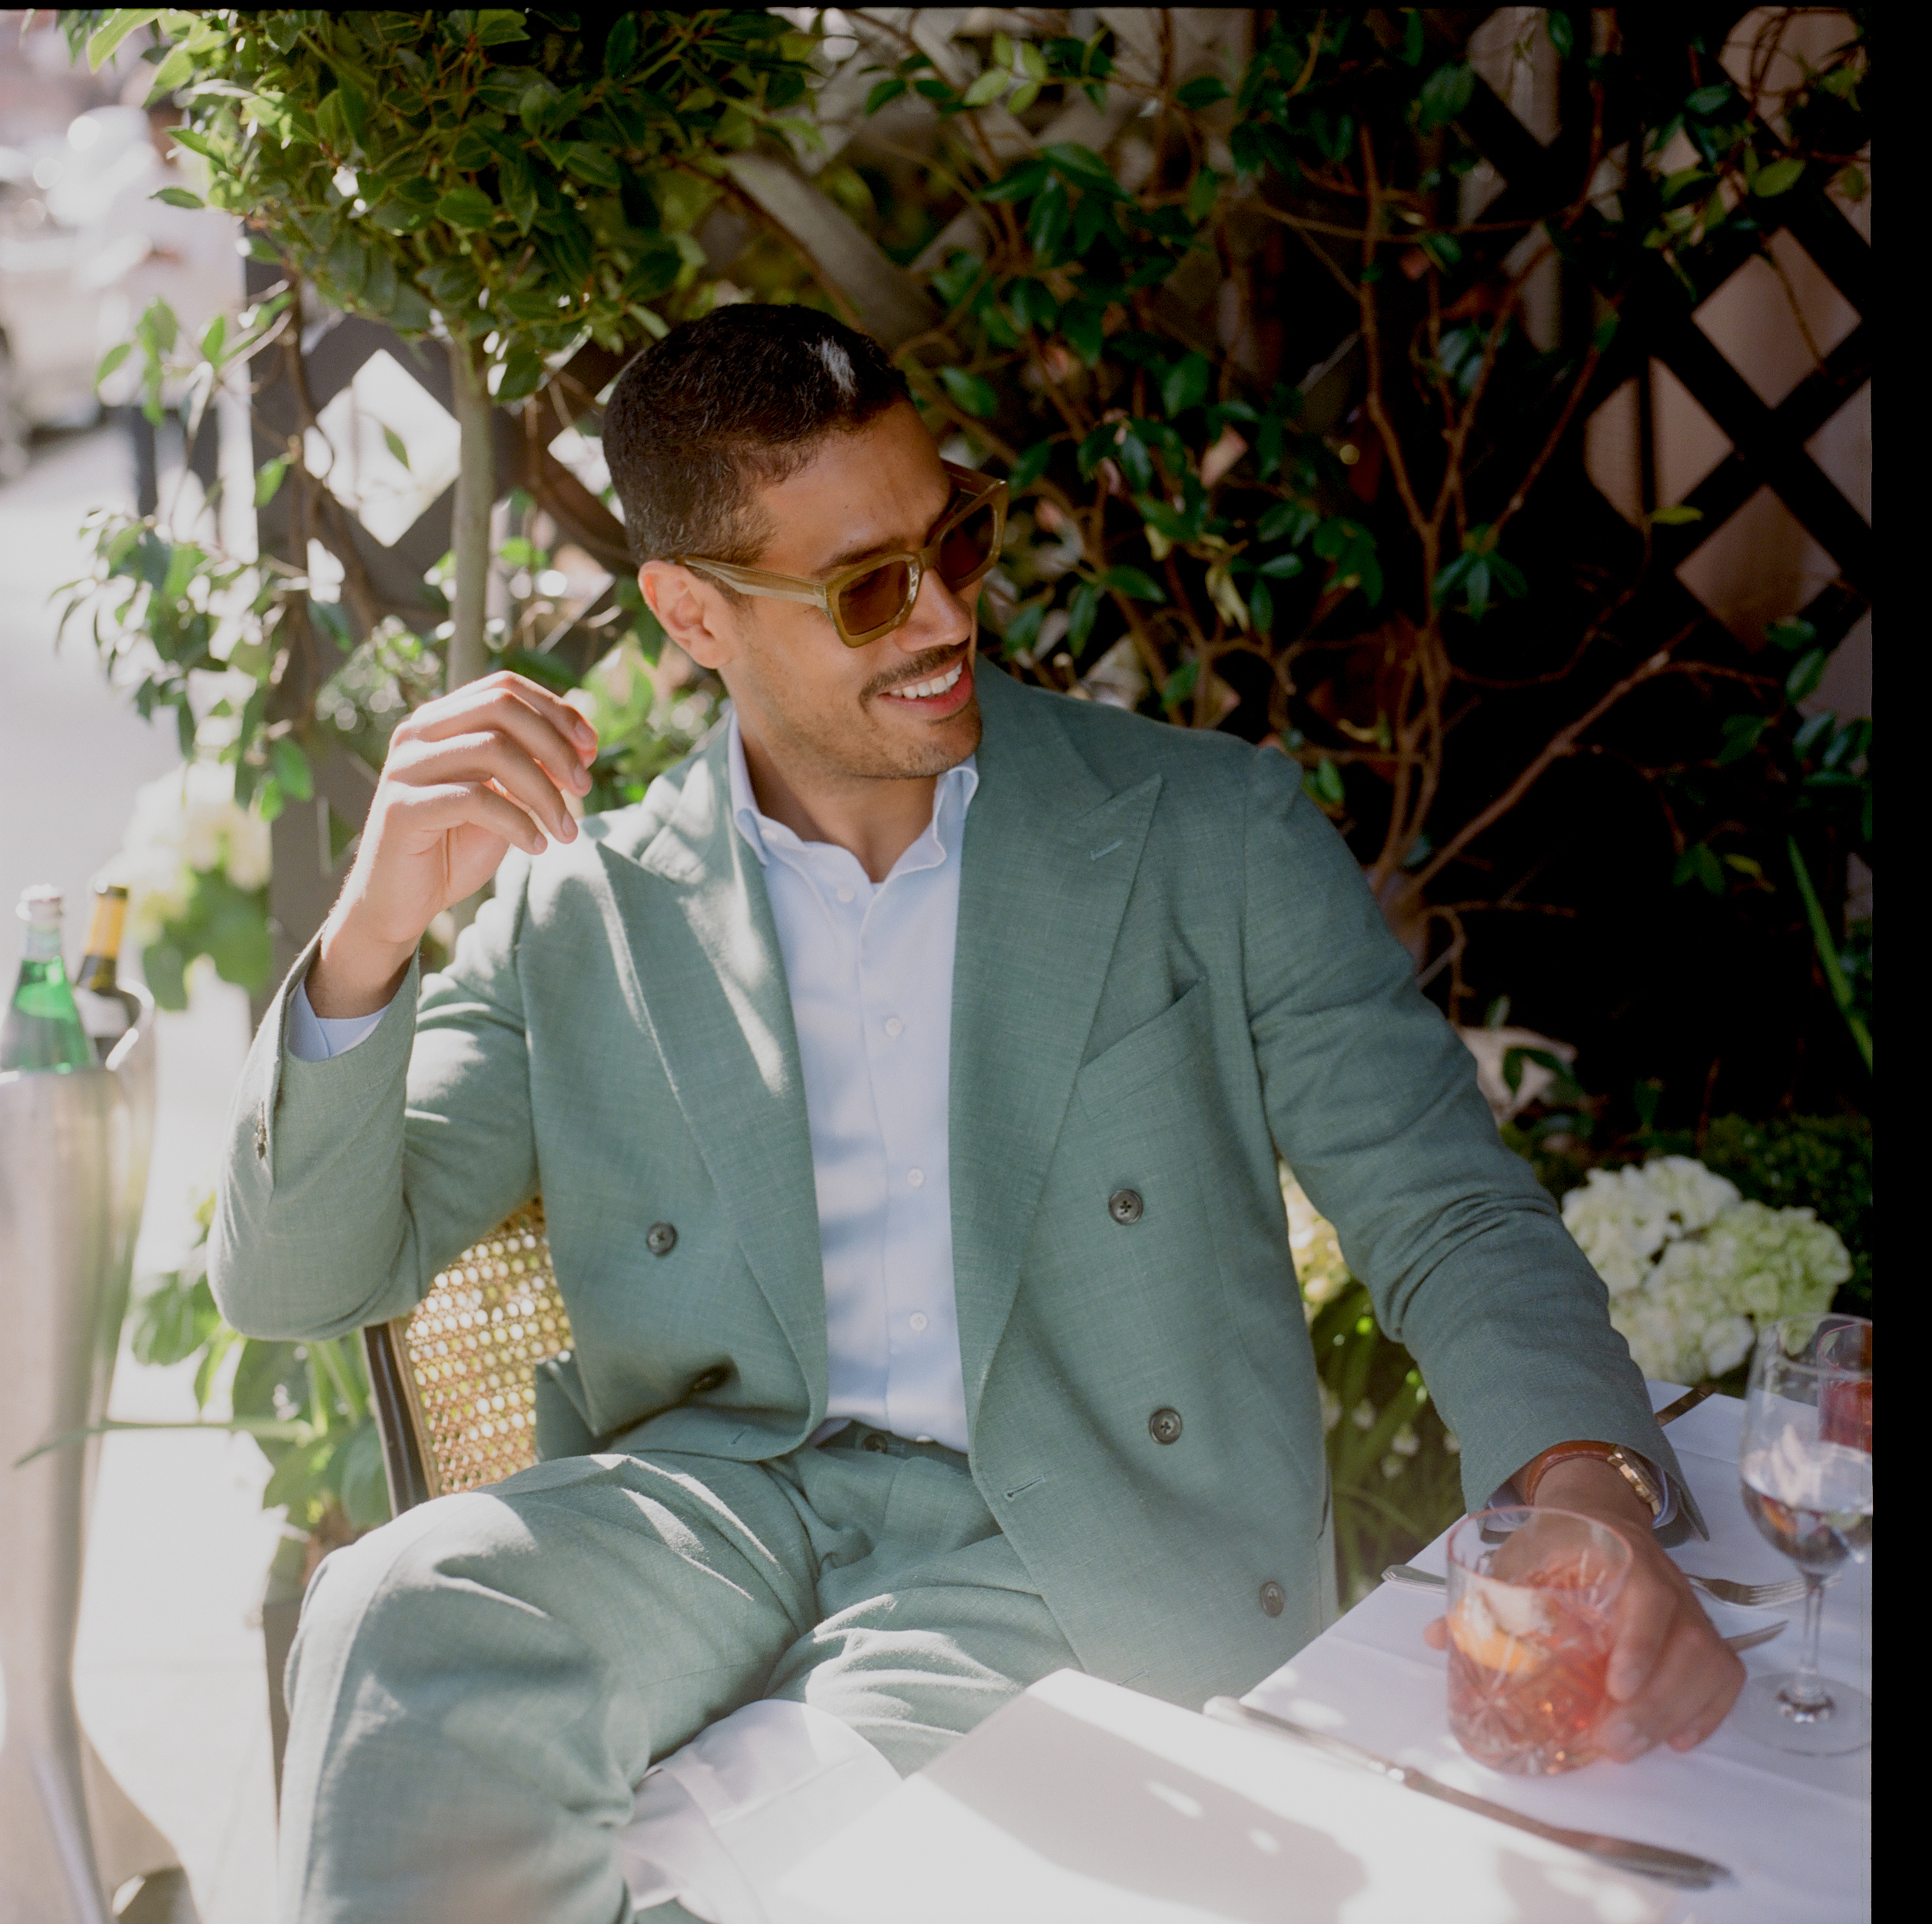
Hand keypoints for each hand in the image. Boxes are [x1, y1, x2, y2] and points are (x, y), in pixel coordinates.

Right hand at [309, 672, 597, 1014]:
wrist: (400, 903)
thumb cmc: (454, 847)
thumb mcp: (504, 798)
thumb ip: (534, 767)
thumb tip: (587, 744)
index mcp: (441, 721)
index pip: (504, 687)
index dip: (555, 711)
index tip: (592, 748)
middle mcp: (417, 734)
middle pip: (500, 709)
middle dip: (555, 746)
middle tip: (584, 789)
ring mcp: (405, 768)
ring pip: (492, 750)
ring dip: (544, 792)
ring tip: (566, 831)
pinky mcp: (401, 808)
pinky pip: (474, 798)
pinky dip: (517, 821)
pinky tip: (536, 846)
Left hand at [1422, 1457, 1744, 1759]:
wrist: (1600, 1509)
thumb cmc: (1559, 1539)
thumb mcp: (1521, 1554)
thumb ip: (1485, 1595)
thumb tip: (1435, 1636)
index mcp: (1622, 1557)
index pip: (1649, 1599)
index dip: (1640, 1644)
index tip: (1618, 1686)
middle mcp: (1666, 1583)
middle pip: (1688, 1645)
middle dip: (1655, 1702)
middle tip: (1612, 1741)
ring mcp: (1690, 1609)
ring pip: (1712, 1664)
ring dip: (1678, 1712)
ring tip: (1632, 1746)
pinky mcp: (1702, 1632)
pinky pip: (1725, 1674)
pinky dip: (1709, 1710)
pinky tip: (1676, 1738)